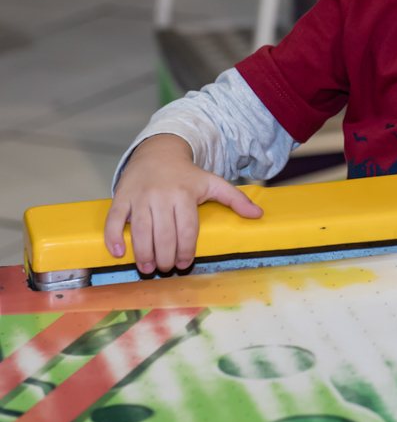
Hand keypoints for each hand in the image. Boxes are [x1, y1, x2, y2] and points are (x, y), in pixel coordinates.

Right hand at [104, 134, 262, 273]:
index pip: (187, 229)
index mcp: (185, 195)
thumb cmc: (187, 174)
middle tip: (166, 269)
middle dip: (165, 256)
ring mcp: (139, 197)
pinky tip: (118, 253)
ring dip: (143, 253)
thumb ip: (236, 199)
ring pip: (139, 229)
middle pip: (164, 233)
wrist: (158, 152)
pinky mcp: (121, 197)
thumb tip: (258, 215)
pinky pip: (114, 219)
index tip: (185, 263)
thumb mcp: (214, 183)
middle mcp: (161, 196)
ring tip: (148, 268)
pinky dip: (113, 237)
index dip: (186, 250)